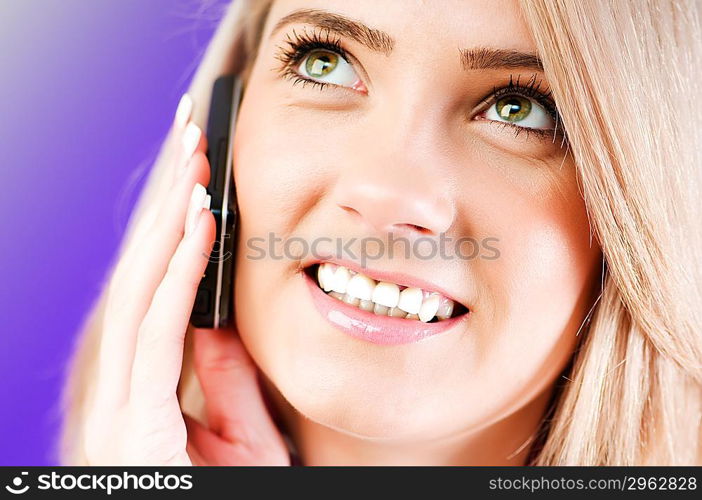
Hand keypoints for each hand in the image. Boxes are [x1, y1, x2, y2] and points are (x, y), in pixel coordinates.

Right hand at [83, 95, 289, 465]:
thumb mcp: (239, 441)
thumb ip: (223, 384)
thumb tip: (216, 324)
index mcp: (147, 387)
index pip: (158, 289)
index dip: (175, 228)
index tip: (197, 177)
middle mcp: (125, 385)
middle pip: (145, 275)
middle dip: (168, 203)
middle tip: (189, 136)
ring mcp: (123, 403)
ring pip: (143, 289)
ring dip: (171, 219)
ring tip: (193, 158)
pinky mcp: (134, 422)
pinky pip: (156, 332)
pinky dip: (177, 272)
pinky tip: (198, 222)